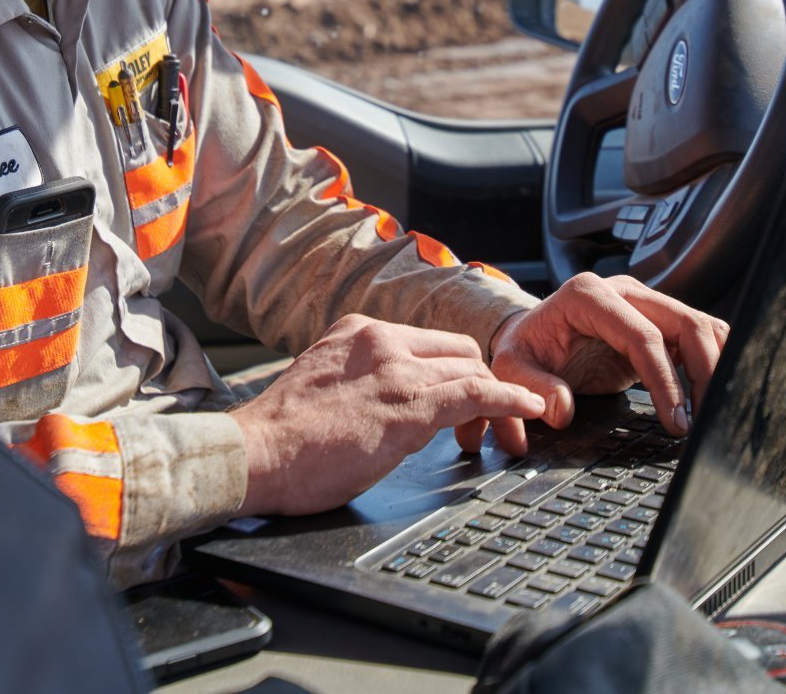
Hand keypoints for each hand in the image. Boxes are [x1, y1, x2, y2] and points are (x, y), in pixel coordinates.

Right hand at [230, 314, 544, 516]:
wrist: (255, 453)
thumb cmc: (281, 435)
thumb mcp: (324, 382)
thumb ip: (360, 377)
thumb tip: (388, 399)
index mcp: (359, 331)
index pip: (428, 340)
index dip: (452, 368)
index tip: (464, 393)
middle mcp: (382, 340)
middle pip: (458, 348)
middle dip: (480, 378)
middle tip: (491, 417)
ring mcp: (397, 370)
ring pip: (472, 369)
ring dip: (499, 396)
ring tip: (520, 421)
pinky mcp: (409, 406)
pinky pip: (477, 394)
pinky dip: (510, 399)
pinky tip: (529, 408)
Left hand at [457, 273, 728, 456]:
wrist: (533, 334)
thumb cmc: (526, 349)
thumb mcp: (513, 368)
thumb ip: (533, 387)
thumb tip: (561, 410)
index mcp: (588, 295)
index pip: (642, 335)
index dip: (665, 380)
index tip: (675, 421)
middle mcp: (623, 289)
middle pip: (685, 323)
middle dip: (703, 375)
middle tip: (700, 423)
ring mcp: (644, 300)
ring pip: (700, 325)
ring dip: (713, 369)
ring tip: (707, 414)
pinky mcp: (658, 318)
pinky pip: (699, 333)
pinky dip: (712, 361)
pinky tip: (707, 396)